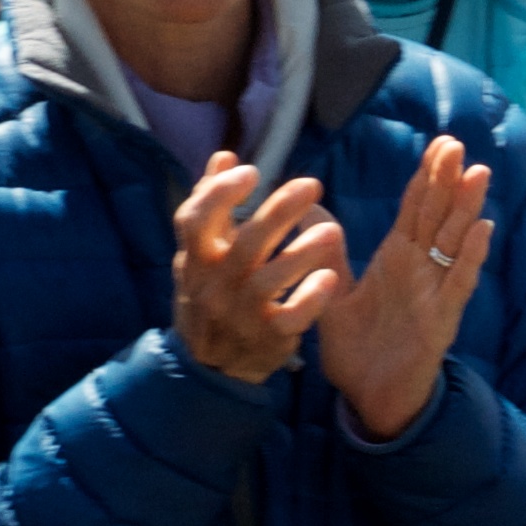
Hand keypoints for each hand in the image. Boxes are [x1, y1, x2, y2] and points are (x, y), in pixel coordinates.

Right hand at [172, 152, 346, 384]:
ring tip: (332, 229)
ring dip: (300, 254)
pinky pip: (288, 318)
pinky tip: (331, 279)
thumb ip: (214, 206)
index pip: (193, 222)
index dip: (217, 194)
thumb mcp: (202, 255)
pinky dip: (309, 299)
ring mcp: (239, 314)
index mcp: (195, 260)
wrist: (209, 368)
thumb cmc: (212, 296)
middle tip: (312, 184)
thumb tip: (225, 156)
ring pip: (267, 281)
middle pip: (243, 245)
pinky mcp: (267, 338)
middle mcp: (214, 285)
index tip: (250, 170)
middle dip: (277, 212)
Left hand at [317, 137, 492, 441]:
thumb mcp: (334, 293)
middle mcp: (421, 269)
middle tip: (456, 144)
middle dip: (448, 181)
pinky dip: (472, 258)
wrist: (369, 397)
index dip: (427, 177)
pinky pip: (459, 283)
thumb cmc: (358, 347)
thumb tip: (308, 208)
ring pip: (455, 242)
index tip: (439, 144)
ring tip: (478, 173)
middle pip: (439, 217)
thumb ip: (327, 253)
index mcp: (397, 259)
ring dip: (468, 209)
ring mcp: (435, 292)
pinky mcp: (442, 319)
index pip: (416, 210)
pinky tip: (483, 231)